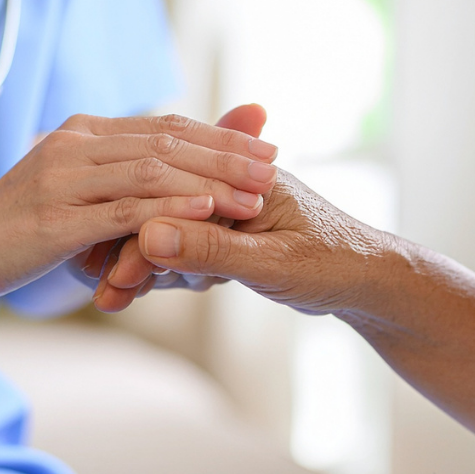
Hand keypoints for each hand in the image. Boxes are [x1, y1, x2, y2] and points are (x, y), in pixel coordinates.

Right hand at [0, 113, 278, 299]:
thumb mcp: (72, 192)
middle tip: (275, 163)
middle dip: (227, 153)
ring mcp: (63, 179)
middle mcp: (76, 144)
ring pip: (152, 170)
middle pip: (167, 140)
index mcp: (84, 133)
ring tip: (254, 192)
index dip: (219, 134)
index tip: (266, 142)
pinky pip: (122, 208)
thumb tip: (174, 174)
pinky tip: (205, 210)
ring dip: (210, 180)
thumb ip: (122, 179)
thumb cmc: (16, 226)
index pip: (165, 125)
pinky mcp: (55, 218)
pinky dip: (168, 206)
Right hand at [94, 159, 388, 314]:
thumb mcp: (272, 263)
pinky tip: (128, 294)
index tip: (108, 268)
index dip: (136, 232)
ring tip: (108, 298)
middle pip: (162, 210)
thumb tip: (151, 235)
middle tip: (102, 290)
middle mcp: (230, 185)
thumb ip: (211, 249)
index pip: (175, 193)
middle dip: (130, 252)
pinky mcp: (226, 234)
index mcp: (245, 176)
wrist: (372, 281)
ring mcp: (225, 209)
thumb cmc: (334, 264)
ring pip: (166, 232)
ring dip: (137, 265)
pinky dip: (157, 272)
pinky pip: (180, 248)